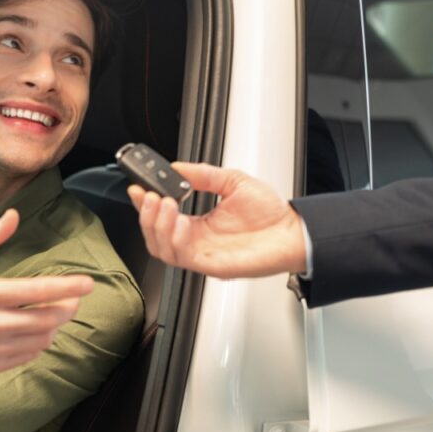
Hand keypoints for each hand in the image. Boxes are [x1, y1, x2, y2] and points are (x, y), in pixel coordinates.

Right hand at [0, 209, 94, 374]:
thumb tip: (14, 215)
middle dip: (67, 308)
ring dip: (55, 325)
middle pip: (45, 319)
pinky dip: (40, 342)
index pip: (34, 291)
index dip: (66, 287)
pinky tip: (37, 330)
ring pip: (41, 339)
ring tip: (55, 313)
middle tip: (74, 299)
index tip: (88, 283)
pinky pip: (29, 354)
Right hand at [128, 162, 307, 277]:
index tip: (139, 188)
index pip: (162, 217)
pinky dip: (174, 239)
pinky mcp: (210, 264)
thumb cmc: (270, 215)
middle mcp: (196, 240)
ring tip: (164, 204)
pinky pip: (181, 257)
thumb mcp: (233, 182)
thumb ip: (204, 175)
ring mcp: (202, 254)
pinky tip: (180, 222)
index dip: (146, 204)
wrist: (293, 232)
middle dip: (146, 214)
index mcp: (199, 224)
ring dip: (157, 226)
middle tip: (150, 196)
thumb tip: (178, 167)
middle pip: (154, 235)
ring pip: (161, 248)